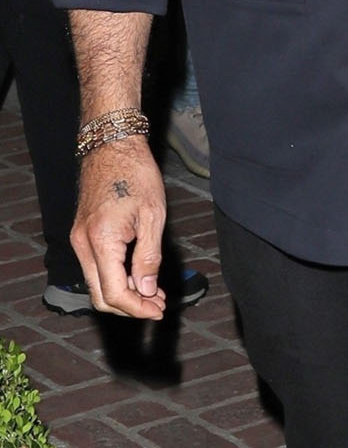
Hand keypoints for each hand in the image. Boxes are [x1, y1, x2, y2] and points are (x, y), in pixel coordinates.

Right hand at [71, 137, 167, 318]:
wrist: (112, 146)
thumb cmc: (136, 175)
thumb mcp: (152, 216)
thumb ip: (148, 257)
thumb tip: (147, 291)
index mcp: (100, 242)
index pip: (114, 293)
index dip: (137, 308)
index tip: (158, 311)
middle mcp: (82, 245)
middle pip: (100, 296)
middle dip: (129, 307)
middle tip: (157, 306)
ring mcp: (79, 240)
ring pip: (97, 283)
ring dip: (123, 293)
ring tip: (153, 293)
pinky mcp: (82, 234)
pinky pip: (96, 267)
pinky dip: (116, 277)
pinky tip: (138, 276)